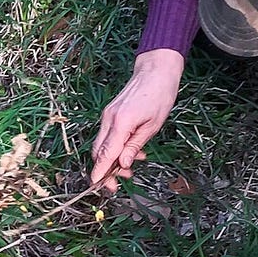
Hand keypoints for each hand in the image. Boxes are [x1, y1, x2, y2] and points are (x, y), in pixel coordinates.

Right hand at [91, 49, 183, 191]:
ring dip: (113, 159)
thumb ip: (135, 146)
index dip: (100, 172)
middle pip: (99, 151)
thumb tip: (122, 164)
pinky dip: (116, 148)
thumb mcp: (152, 126)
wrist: (156, 70)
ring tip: (131, 167)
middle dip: (106, 169)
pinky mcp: (110, 114)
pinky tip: (132, 152)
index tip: (98, 186)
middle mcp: (108, 119)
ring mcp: (107, 116)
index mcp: (120, 123)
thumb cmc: (160, 95)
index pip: (105, 153)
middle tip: (120, 182)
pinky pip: (108, 136)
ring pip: (102, 145)